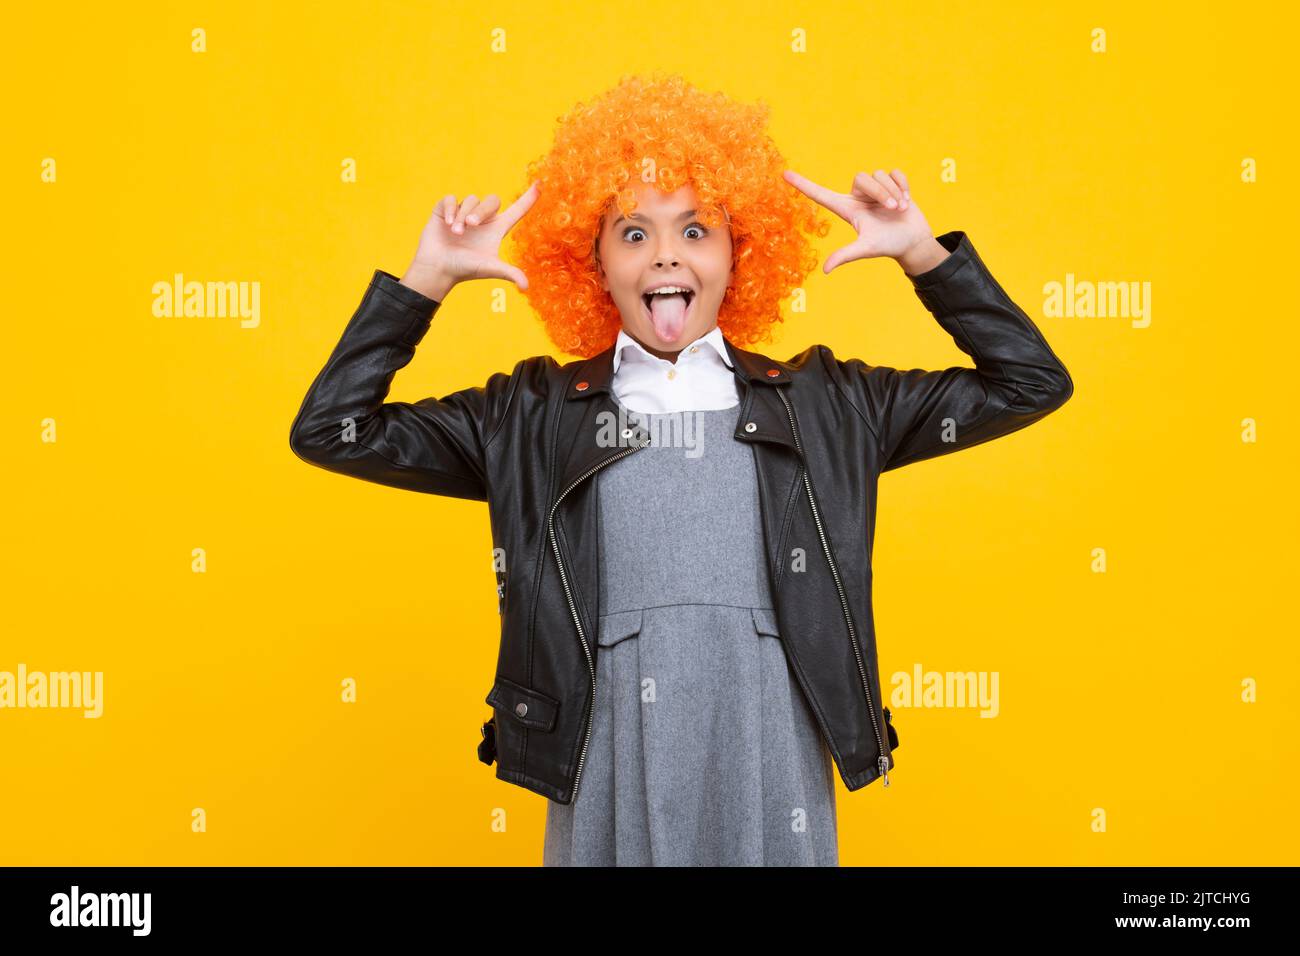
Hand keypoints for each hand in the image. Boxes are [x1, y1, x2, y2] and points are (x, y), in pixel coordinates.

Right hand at [402, 182, 540, 298]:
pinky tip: (447, 223)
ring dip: (463, 215)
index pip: (518, 210)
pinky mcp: (446, 209)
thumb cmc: (464, 269)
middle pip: (492, 201)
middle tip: (470, 226)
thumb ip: (509, 273)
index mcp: (497, 229)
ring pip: (471, 200)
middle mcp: (483, 218)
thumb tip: (526, 287)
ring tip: (456, 233)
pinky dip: (451, 208)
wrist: (438, 268)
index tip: (541, 183)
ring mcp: (464, 212)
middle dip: (482, 211)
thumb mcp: (489, 268)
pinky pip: (452, 199)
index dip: (529, 197)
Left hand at [783, 169, 934, 272]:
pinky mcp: (892, 184)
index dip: (803, 185)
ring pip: (879, 175)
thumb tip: (825, 269)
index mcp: (847, 209)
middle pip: (862, 178)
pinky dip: (903, 185)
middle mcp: (859, 197)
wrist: (913, 241)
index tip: (784, 174)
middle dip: (880, 191)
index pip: (820, 195)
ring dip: (894, 191)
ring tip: (900, 208)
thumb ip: (845, 255)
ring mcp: (876, 190)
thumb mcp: (865, 248)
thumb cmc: (888, 245)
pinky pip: (895, 173)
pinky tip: (907, 199)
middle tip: (894, 209)